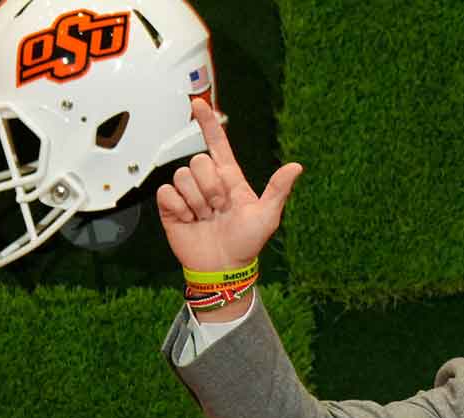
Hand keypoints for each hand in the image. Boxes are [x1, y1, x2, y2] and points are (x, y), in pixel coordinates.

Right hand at [155, 98, 302, 272]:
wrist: (222, 267)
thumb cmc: (246, 242)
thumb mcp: (268, 215)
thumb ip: (278, 189)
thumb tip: (296, 167)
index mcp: (230, 179)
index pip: (217, 144)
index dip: (208, 123)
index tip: (198, 103)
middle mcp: (208, 182)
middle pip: (198, 161)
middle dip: (210, 186)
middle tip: (219, 208)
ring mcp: (188, 193)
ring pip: (182, 176)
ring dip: (196, 200)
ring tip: (206, 216)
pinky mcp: (171, 206)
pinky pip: (167, 192)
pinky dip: (179, 208)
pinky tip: (190, 220)